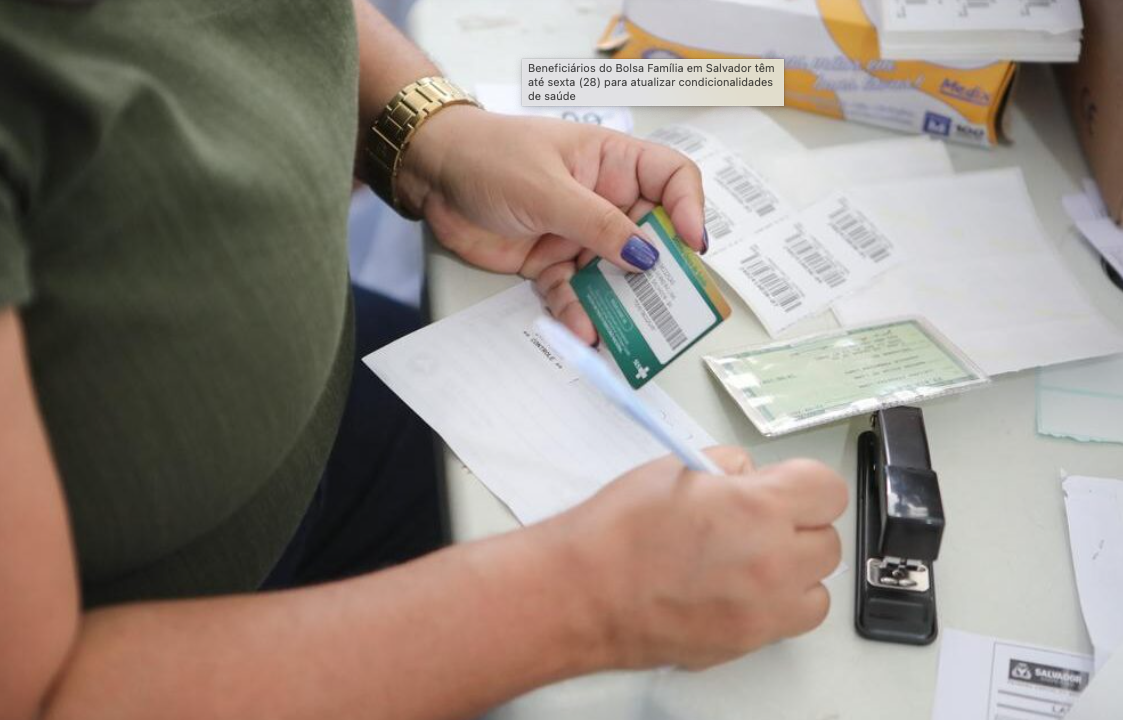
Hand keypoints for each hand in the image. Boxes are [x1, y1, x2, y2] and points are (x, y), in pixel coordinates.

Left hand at [397, 107, 707, 342]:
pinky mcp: (550, 262)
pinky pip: (574, 292)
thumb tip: (646, 255)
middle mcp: (603, 199)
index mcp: (613, 162)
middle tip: (670, 306)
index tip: (690, 245)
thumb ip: (598, 224)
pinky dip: (578, 311)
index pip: (672, 179)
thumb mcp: (548, 188)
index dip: (689, 209)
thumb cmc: (490, 156)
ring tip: (626, 333)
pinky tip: (582, 328)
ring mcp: (577, 233)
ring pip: (613, 275)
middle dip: (659, 273)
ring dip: (620, 303)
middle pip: (649, 238)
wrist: (432, 174)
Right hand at [543, 447, 846, 670]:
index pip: (828, 489)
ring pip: (819, 584)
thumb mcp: (676, 467)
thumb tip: (753, 476)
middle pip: (828, 539)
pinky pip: (793, 619)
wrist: (583, 592)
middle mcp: (773, 561)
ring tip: (754, 558)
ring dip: (797, 568)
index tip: (784, 486)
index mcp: (757, 508)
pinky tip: (744, 589)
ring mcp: (765, 608)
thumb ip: (729, 467)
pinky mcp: (748, 640)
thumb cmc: (618, 531)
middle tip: (761, 520)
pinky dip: (780, 603)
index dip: (804, 482)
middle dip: (800, 524)